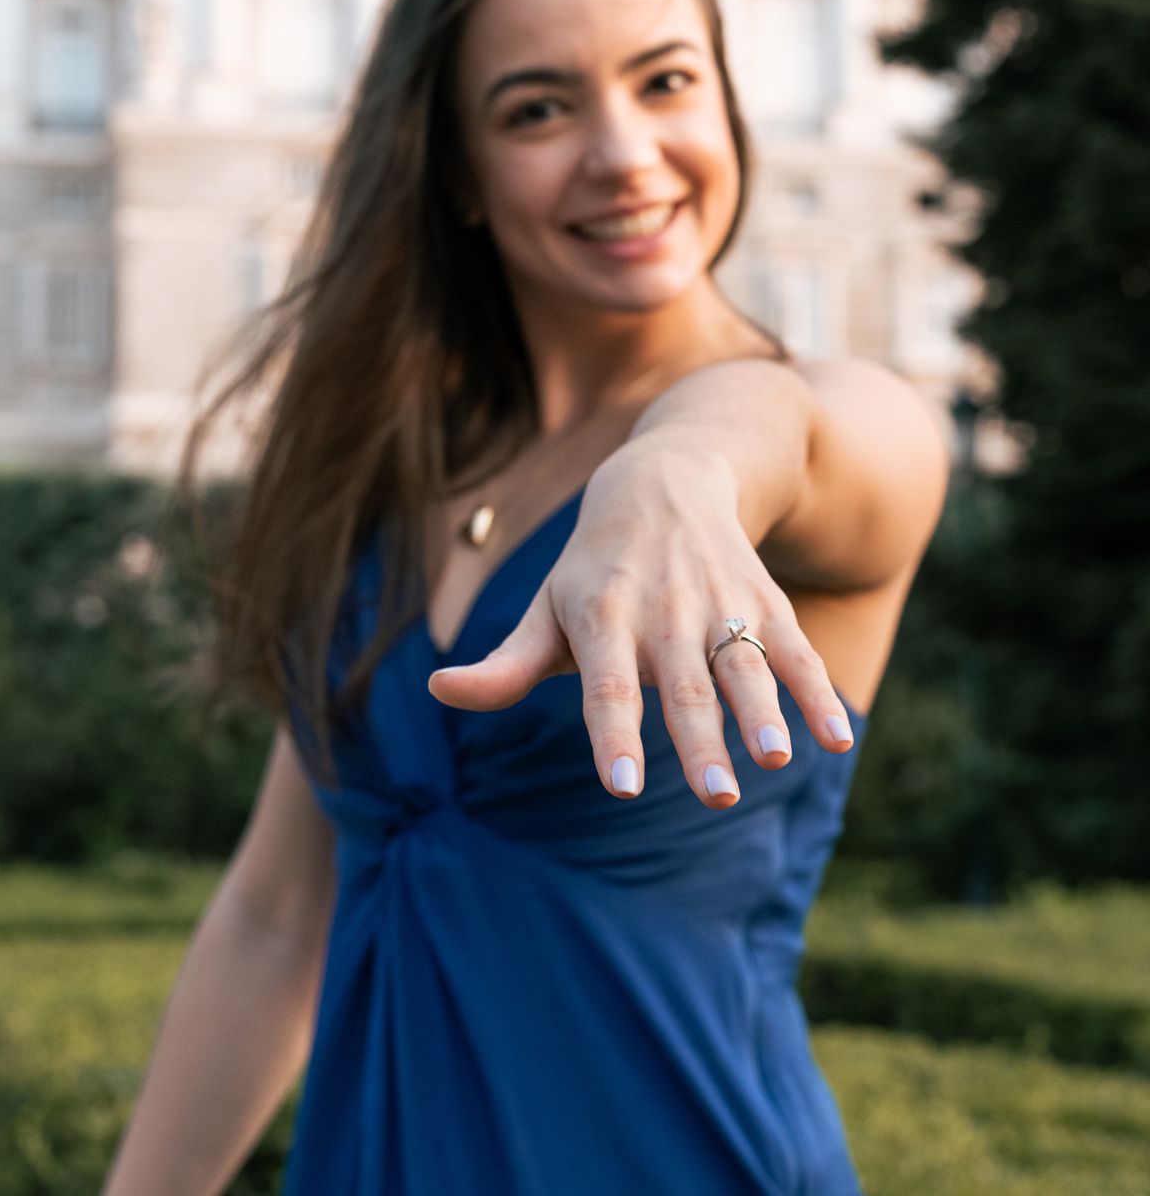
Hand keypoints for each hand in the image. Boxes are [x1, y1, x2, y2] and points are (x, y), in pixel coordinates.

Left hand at [428, 440, 854, 809]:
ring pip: (742, 664)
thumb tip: (437, 691)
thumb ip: (504, 664)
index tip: (621, 785)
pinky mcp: (762, 603)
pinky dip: (816, 692)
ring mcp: (719, 605)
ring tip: (774, 760)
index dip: (613, 732)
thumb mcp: (547, 607)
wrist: (666, 478)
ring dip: (763, 712)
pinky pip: (794, 651)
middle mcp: (663, 610)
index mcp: (602, 616)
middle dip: (700, 740)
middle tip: (716, 798)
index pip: (605, 684)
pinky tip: (839, 739)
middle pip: (682, 684)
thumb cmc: (593, 567)